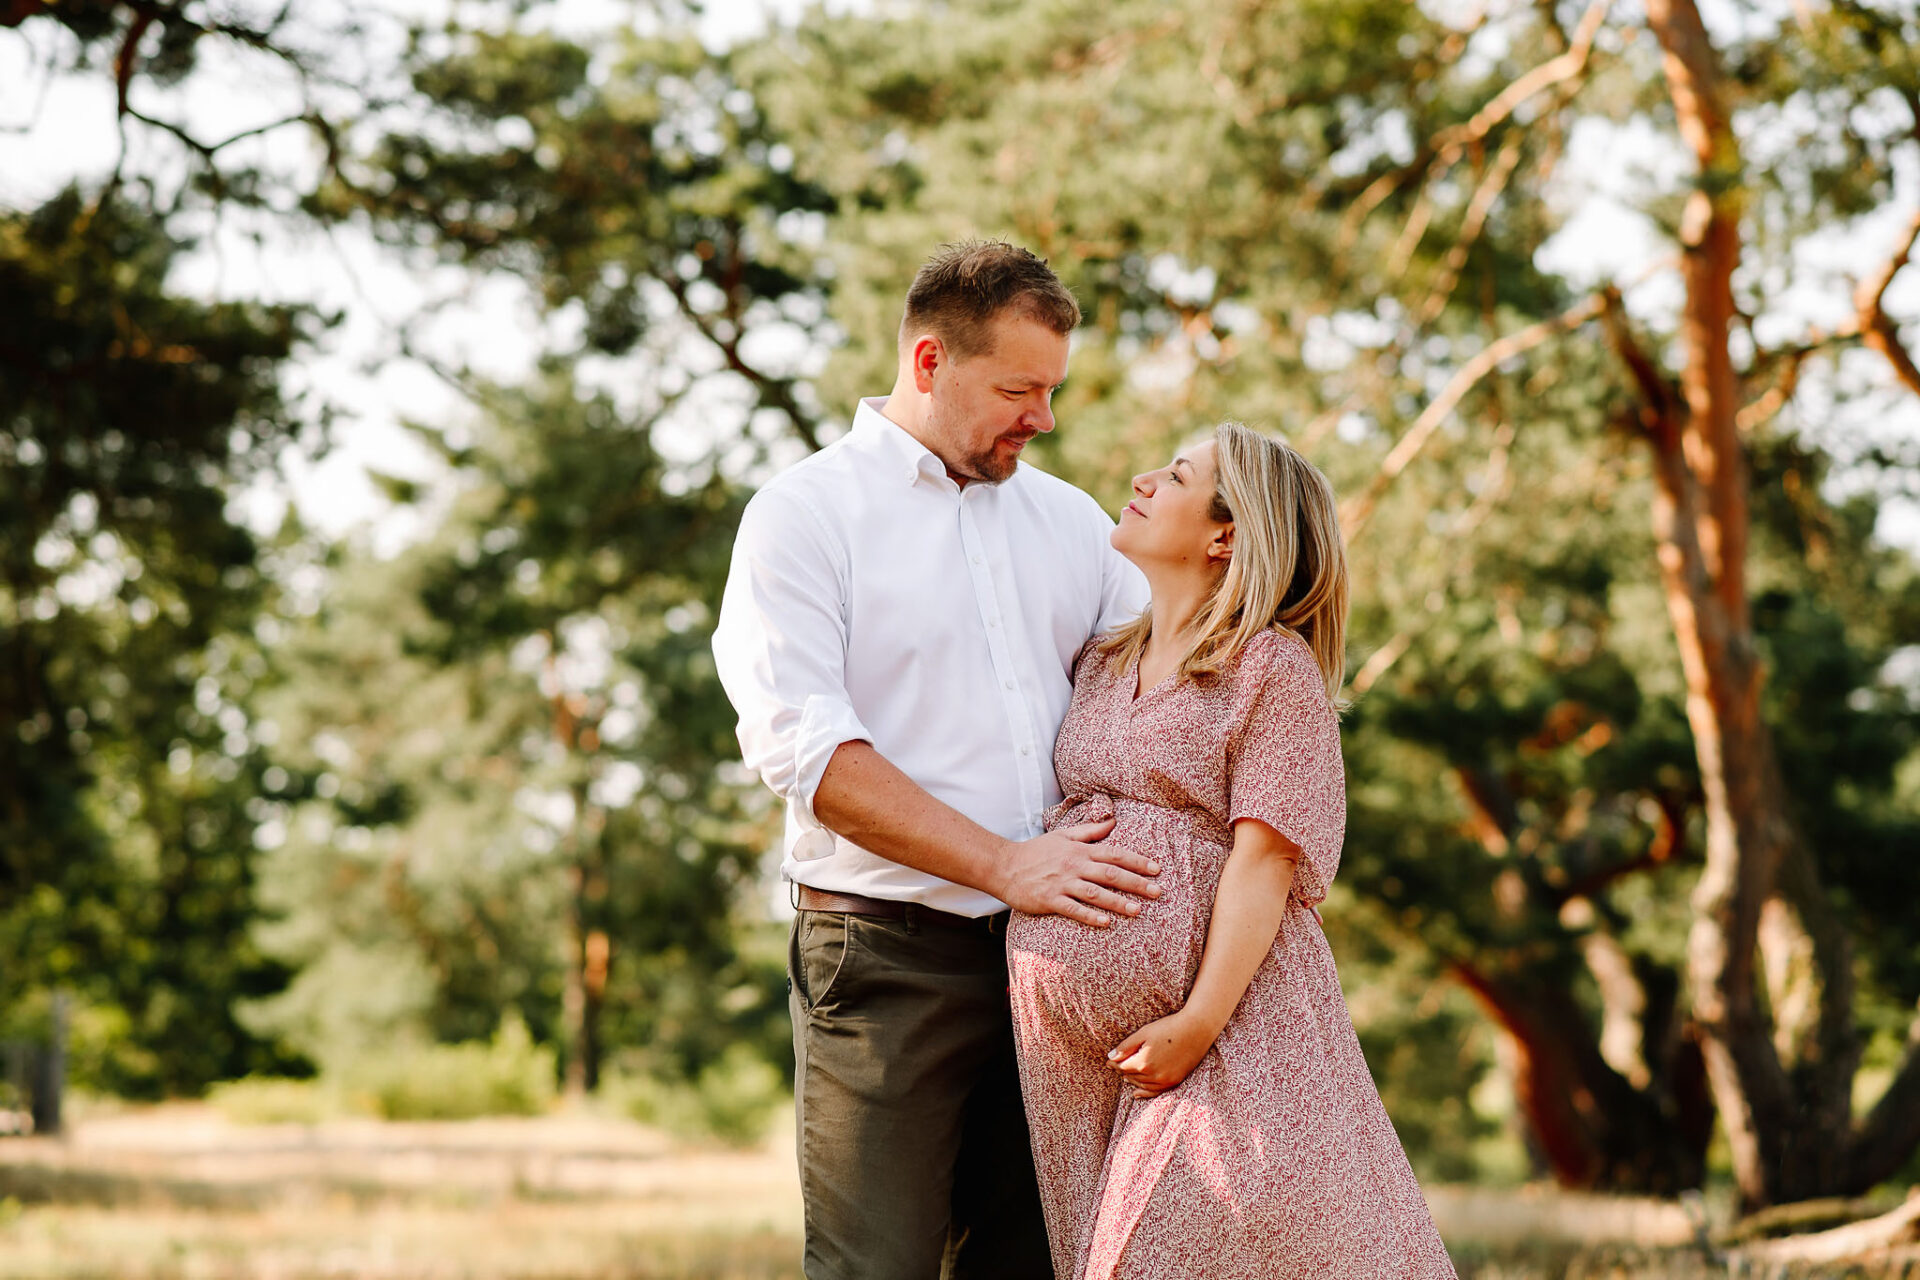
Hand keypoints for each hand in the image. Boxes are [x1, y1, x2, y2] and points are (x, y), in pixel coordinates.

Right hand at [995, 819, 1160, 927]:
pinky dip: (1090, 916)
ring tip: (1137, 910)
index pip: (1114, 854)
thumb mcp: (1062, 835)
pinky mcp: (1050, 900)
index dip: (1137, 861)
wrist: (1004, 866)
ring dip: (1117, 902)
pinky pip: (1073, 909)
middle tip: (1157, 892)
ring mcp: (1062, 883)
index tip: (1156, 869)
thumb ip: (1089, 831)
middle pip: (1110, 874)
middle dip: (1136, 883)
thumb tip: (1113, 822)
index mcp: (1079, 850)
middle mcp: (1074, 866)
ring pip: (1095, 893)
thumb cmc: (1035, 851)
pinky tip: (1106, 923)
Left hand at [1109, 1010, 1215, 1098]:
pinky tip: (1137, 1093)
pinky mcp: (1175, 1081)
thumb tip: (1110, 1057)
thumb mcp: (1144, 1033)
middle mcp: (1153, 1075)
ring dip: (1132, 1080)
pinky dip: (1145, 1093)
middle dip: (1122, 1070)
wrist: (1196, 1030)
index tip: (1108, 1061)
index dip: (1114, 1063)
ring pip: (1142, 1084)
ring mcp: (1165, 1080)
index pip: (1122, 1067)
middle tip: (1115, 1066)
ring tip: (1125, 1076)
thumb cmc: (1168, 1027)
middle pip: (1131, 1076)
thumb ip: (1126, 1047)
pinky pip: (1156, 1091)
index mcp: (1143, 1062)